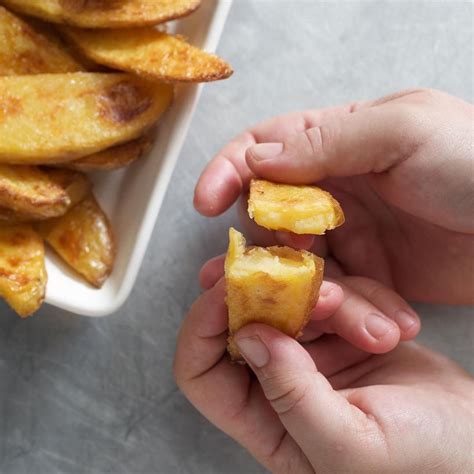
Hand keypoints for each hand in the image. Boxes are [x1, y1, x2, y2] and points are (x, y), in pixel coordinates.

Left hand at [174, 275, 472, 472]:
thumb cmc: (422, 465)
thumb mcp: (352, 445)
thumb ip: (292, 396)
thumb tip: (249, 337)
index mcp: (265, 421)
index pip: (201, 370)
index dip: (202, 325)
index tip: (227, 287)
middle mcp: (279, 382)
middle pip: (244, 319)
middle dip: (274, 294)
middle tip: (306, 279)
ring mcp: (312, 351)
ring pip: (296, 298)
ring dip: (338, 301)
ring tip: (378, 332)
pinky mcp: (343, 329)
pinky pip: (337, 291)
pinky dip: (366, 299)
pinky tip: (398, 327)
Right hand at [194, 89, 473, 302]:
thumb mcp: (403, 131)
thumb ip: (326, 140)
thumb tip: (257, 160)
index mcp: (335, 141)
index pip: (262, 150)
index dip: (228, 171)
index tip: (206, 202)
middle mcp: (332, 188)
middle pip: (270, 218)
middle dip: (266, 249)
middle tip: (266, 275)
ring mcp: (348, 235)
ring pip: (302, 267)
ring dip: (317, 294)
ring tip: (353, 312)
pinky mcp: (368, 276)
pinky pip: (339, 296)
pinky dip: (354, 313)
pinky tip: (386, 323)